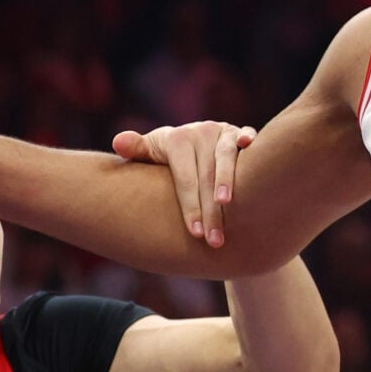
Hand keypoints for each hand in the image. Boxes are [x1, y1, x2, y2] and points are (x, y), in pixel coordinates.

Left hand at [113, 120, 255, 248]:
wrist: (188, 140)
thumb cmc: (167, 158)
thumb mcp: (150, 153)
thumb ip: (136, 149)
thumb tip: (119, 143)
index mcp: (178, 139)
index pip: (185, 179)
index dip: (191, 206)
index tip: (195, 233)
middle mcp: (201, 131)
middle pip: (207, 175)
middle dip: (211, 211)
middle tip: (214, 240)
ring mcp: (222, 131)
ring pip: (227, 159)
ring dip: (229, 185)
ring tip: (229, 210)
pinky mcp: (239, 132)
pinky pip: (247, 135)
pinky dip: (251, 142)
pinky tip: (251, 149)